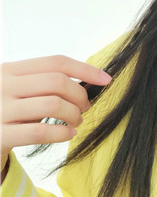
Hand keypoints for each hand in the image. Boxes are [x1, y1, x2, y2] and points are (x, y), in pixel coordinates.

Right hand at [1, 55, 111, 177]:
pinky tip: (68, 134)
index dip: (85, 69)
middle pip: (57, 82)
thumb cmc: (5, 112)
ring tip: (76, 121)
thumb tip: (89, 80)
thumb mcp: (18, 90)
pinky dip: (62, 132)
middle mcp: (3, 85)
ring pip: (52, 105)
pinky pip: (39, 131)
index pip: (56, 62)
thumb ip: (44, 83)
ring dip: (74, 114)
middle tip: (85, 107)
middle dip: (80, 94)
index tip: (106, 79)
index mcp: (10, 70)